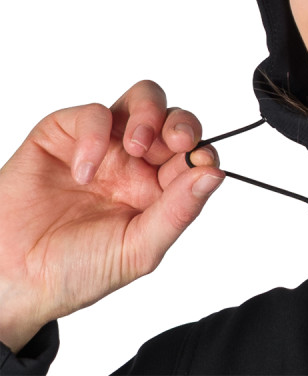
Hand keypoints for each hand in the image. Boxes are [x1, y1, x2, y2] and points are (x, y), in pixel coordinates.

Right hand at [0, 80, 223, 353]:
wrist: (11, 280)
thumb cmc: (75, 270)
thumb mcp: (137, 249)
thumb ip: (177, 211)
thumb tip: (215, 174)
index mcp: (159, 187)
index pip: (194, 153)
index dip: (202, 150)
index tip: (202, 160)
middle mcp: (136, 161)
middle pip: (175, 118)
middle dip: (183, 123)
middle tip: (178, 141)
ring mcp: (103, 144)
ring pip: (143, 99)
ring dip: (150, 113)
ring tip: (137, 146)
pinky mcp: (65, 134)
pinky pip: (93, 113)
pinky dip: (94, 135)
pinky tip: (84, 171)